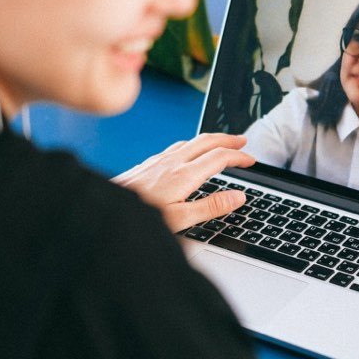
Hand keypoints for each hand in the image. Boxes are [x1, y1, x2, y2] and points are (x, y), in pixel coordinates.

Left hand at [112, 133, 255, 231]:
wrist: (107, 207)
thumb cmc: (140, 216)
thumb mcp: (180, 219)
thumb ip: (211, 207)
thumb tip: (238, 196)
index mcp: (184, 175)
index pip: (219, 158)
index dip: (239, 156)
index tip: (252, 160)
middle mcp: (173, 162)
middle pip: (207, 141)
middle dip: (228, 139)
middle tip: (243, 142)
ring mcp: (160, 160)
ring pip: (192, 141)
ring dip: (212, 140)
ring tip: (223, 144)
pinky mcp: (150, 162)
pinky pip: (178, 145)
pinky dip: (194, 144)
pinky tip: (190, 151)